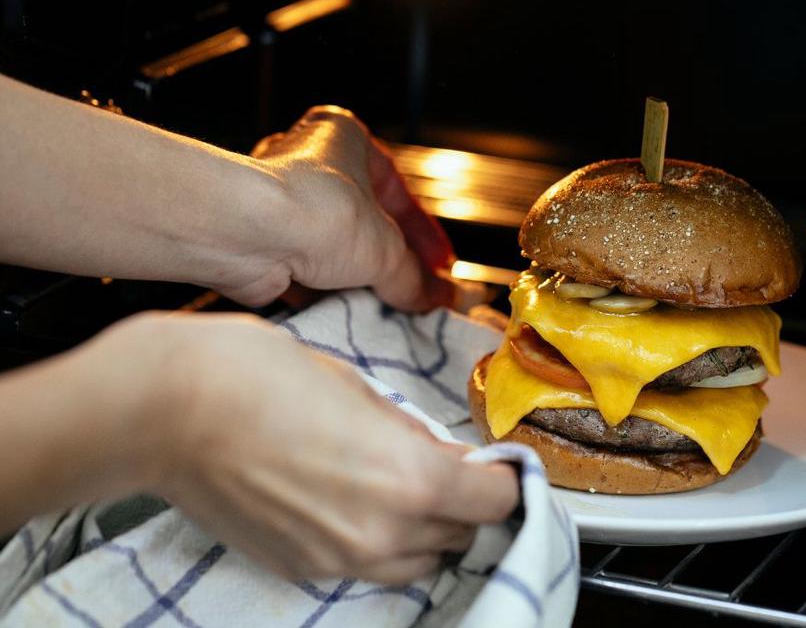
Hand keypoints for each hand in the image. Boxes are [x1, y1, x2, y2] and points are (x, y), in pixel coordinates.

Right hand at [126, 313, 518, 582]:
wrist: (165, 408)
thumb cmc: (254, 377)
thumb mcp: (358, 386)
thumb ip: (410, 431)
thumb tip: (440, 452)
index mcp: (410, 479)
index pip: (496, 499)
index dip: (503, 477)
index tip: (496, 462)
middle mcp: (381, 532)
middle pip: (462, 535)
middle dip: (465, 502)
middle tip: (450, 467)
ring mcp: (337, 559)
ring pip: (418, 562)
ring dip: (427, 530)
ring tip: (404, 486)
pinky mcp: (300, 567)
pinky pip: (365, 566)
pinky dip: (378, 541)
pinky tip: (356, 499)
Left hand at [239, 106, 455, 310]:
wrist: (245, 235)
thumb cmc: (318, 213)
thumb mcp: (386, 250)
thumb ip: (413, 276)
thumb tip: (436, 299)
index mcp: (344, 137)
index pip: (397, 190)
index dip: (423, 234)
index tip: (440, 265)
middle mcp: (308, 163)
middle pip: (365, 219)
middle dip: (391, 257)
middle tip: (415, 287)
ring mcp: (280, 202)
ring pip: (333, 247)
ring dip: (358, 277)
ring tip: (385, 305)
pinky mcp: (260, 241)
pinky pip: (304, 270)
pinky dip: (326, 292)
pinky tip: (347, 311)